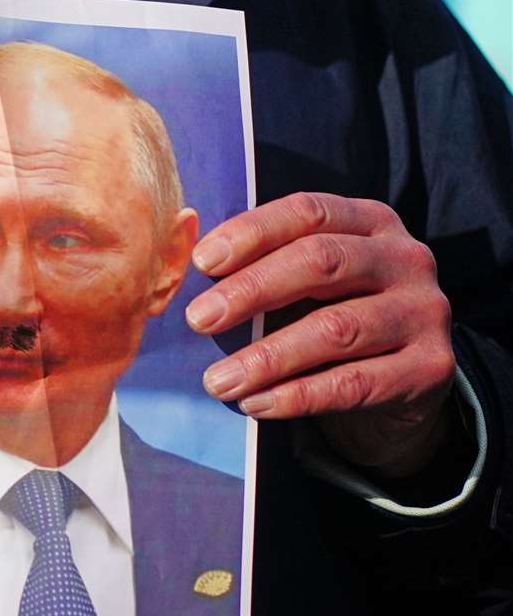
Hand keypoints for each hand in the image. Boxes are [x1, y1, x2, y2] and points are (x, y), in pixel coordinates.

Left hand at [184, 193, 454, 476]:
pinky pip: (355, 383)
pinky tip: (256, 403)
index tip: (202, 262)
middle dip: (252, 290)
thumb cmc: (331, 315)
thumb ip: (261, 266)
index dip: (252, 232)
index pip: (307, 212)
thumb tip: (183, 267)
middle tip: (198, 320)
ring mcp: (424, 311)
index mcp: (369, 221)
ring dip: (267, 357)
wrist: (401, 384)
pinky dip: (298, 395)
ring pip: (337, 329)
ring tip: (218, 379)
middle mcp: (406, 258)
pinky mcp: (432, 367)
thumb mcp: (305, 282)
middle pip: (322, 262)